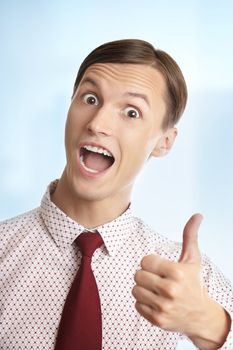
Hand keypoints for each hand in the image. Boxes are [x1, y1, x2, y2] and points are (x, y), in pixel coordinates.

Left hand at [132, 214, 230, 348]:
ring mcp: (163, 307)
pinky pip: (137, 305)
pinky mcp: (157, 320)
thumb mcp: (193, 259)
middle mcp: (170, 291)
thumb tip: (197, 215)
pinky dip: (144, 303)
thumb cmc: (194, 283)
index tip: (160, 267)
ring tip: (156, 290)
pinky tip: (156, 302)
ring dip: (143, 289)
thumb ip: (190, 236)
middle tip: (157, 279)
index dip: (151, 263)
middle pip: (138, 275)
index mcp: (177, 273)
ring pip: (135, 290)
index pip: (145, 261)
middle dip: (146, 275)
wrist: (200, 316)